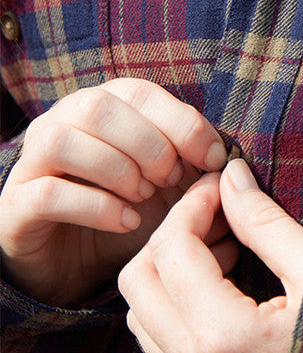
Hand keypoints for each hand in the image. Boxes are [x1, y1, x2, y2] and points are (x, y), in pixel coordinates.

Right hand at [0, 78, 226, 305]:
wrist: (73, 260)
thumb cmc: (127, 206)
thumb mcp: (167, 182)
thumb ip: (194, 163)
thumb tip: (231, 161)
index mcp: (103, 104)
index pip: (141, 92)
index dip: (182, 122)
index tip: (216, 157)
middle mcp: (62, 121)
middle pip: (101, 107)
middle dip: (149, 144)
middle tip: (173, 179)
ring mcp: (32, 162)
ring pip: (66, 141)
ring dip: (118, 169)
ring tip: (146, 198)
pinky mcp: (15, 206)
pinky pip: (48, 194)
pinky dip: (96, 207)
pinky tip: (127, 222)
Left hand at [119, 160, 302, 352]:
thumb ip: (265, 222)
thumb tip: (230, 176)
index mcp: (224, 336)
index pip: (170, 249)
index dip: (192, 202)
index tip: (223, 181)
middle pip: (137, 283)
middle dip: (170, 233)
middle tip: (218, 210)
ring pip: (142, 315)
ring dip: (170, 269)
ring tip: (226, 244)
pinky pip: (163, 343)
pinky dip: (178, 301)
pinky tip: (226, 280)